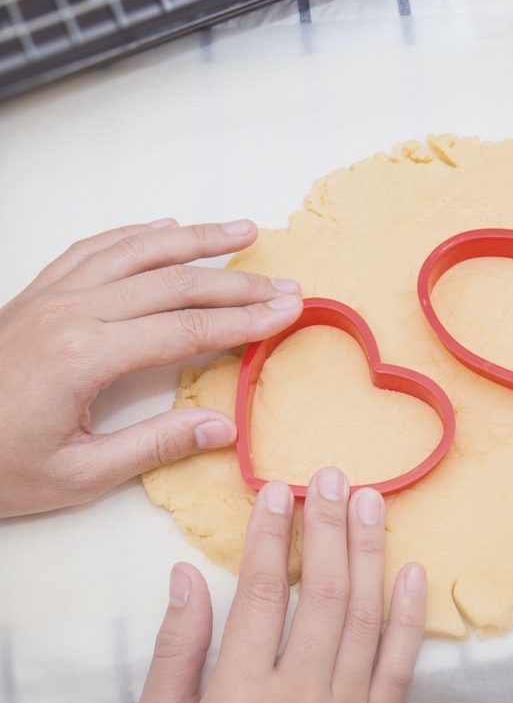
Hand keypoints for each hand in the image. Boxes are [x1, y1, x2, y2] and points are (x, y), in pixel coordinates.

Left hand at [0, 219, 302, 516]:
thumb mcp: (76, 474)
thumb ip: (154, 446)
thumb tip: (222, 426)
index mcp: (85, 355)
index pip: (187, 328)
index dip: (245, 320)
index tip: (288, 310)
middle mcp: (72, 312)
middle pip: (174, 282)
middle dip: (237, 283)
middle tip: (284, 283)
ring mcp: (50, 295)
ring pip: (137, 251)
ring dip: (196, 238)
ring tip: (242, 231)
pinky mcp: (35, 293)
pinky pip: (93, 249)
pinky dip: (135, 234)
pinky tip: (164, 227)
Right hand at [133, 470, 426, 702]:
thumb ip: (174, 651)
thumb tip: (185, 575)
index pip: (260, 596)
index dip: (269, 537)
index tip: (276, 492)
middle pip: (323, 595)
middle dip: (328, 527)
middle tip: (332, 478)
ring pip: (365, 618)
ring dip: (370, 553)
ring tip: (370, 502)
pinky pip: (401, 666)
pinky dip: (411, 616)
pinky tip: (413, 569)